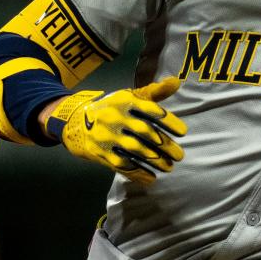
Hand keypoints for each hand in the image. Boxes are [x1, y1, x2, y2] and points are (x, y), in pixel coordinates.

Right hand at [46, 76, 187, 183]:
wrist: (77, 122)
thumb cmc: (112, 108)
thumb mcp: (130, 96)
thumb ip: (154, 92)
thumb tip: (177, 82)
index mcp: (125, 101)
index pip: (151, 110)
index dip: (169, 121)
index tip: (183, 132)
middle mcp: (116, 117)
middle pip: (146, 132)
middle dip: (165, 145)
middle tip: (179, 155)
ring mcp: (107, 136)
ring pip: (136, 150)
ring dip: (156, 161)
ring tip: (169, 167)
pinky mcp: (101, 153)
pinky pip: (123, 165)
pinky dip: (138, 173)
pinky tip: (151, 178)